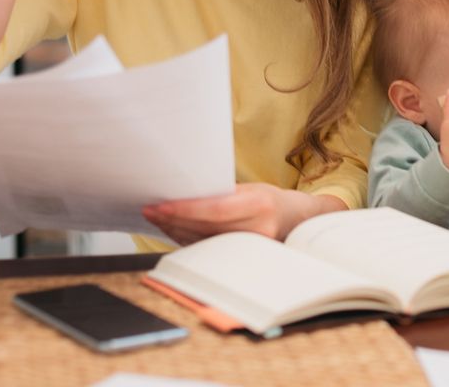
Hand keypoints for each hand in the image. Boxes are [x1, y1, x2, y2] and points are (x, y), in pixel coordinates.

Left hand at [141, 183, 345, 245]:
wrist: (298, 222)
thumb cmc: (271, 200)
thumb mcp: (252, 189)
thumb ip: (223, 194)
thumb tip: (184, 193)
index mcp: (260, 205)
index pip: (215, 210)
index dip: (185, 210)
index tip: (160, 206)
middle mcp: (257, 229)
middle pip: (205, 228)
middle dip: (173, 220)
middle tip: (150, 210)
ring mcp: (251, 248)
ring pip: (202, 241)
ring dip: (176, 230)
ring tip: (157, 217)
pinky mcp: (242, 259)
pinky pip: (208, 249)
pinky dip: (187, 239)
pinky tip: (173, 229)